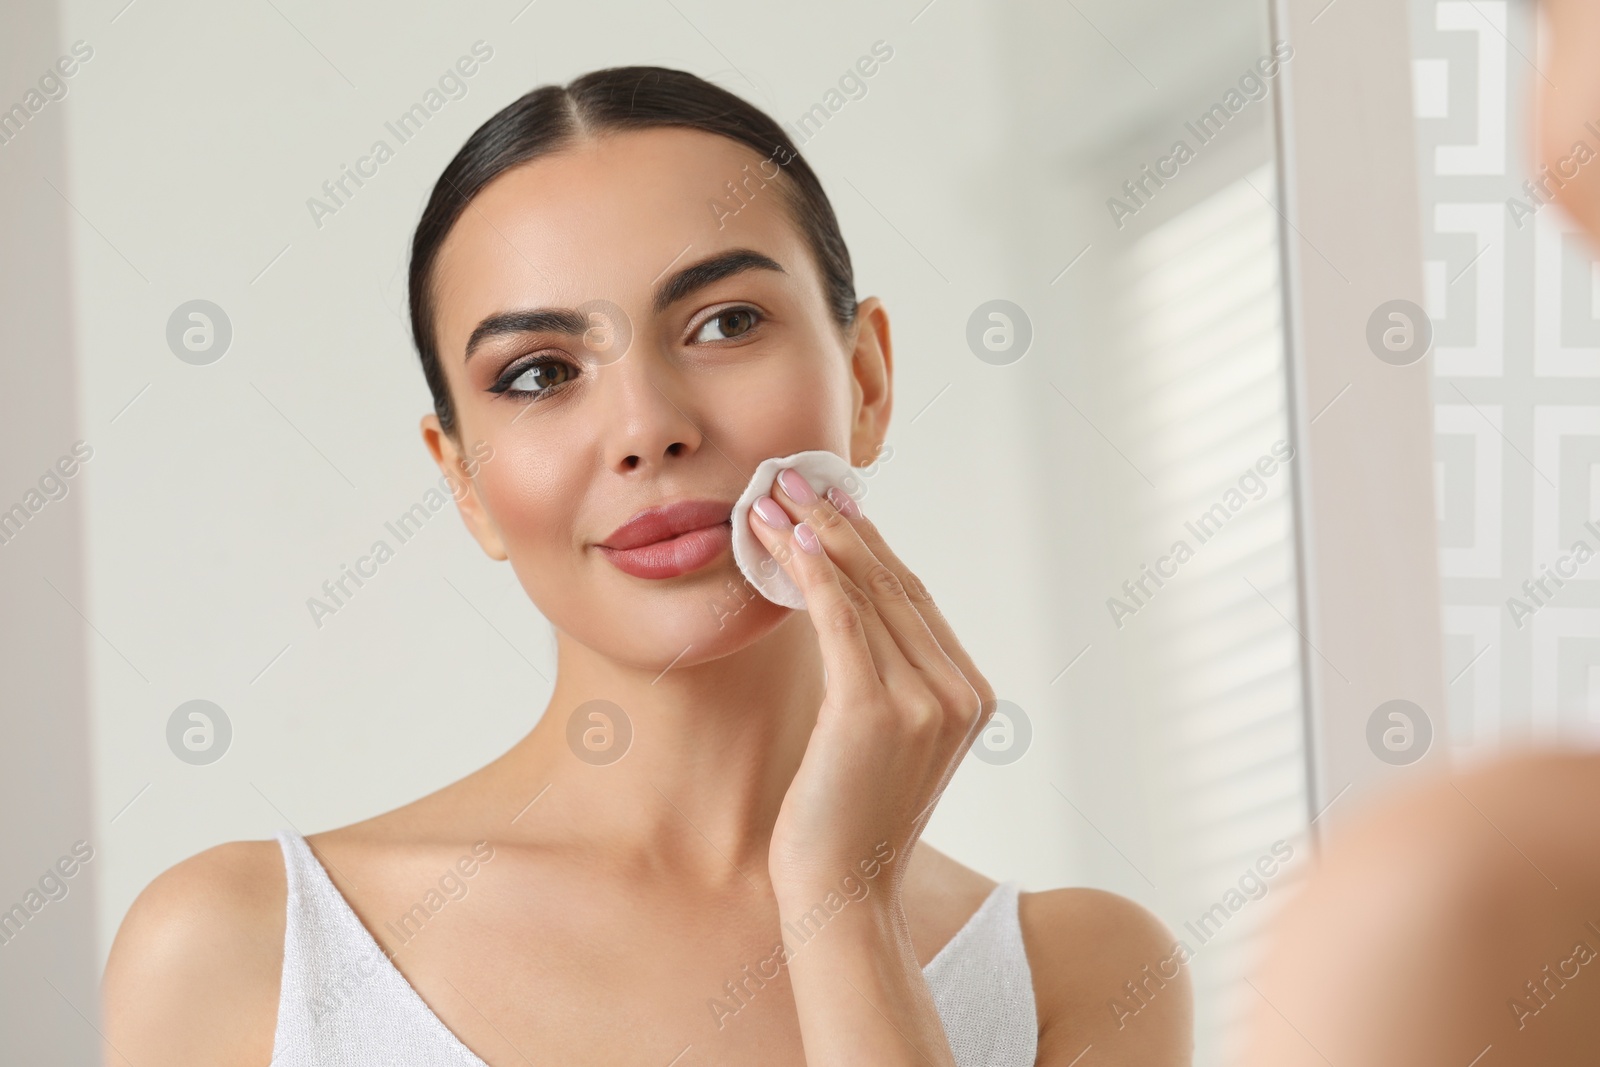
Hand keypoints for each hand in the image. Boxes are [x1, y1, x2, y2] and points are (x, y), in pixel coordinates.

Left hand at [748, 465, 997, 906]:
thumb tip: (840, 602)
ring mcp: (926, 701)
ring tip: (773, 496)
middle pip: (894, 583)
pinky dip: (813, 572)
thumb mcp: (881, 738)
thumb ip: (883, 677)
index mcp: (970, 696)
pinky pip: (842, 620)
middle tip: (794, 477)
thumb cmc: (847, 820)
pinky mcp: (876, 709)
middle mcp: (960, 692)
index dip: (867, 542)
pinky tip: (786, 538)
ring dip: (815, 534)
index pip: (913, 598)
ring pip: (867, 591)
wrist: (841, 894)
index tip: (827, 500)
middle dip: (839, 522)